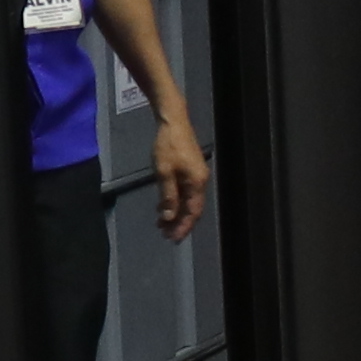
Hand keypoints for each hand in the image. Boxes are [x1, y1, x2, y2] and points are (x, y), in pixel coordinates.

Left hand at [146, 113, 211, 241]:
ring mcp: (195, 175)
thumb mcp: (163, 172)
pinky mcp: (189, 170)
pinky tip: (162, 206)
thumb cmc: (167, 146)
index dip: (183, 227)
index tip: (172, 239)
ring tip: (161, 224)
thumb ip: (167, 196)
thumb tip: (168, 218)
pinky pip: (184, 192)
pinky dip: (174, 202)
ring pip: (187, 201)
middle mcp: (200, 182)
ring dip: (175, 213)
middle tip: (165, 235)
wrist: (173, 121)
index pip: (192, 212)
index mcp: (196, 183)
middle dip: (179, 223)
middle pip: (192, 209)